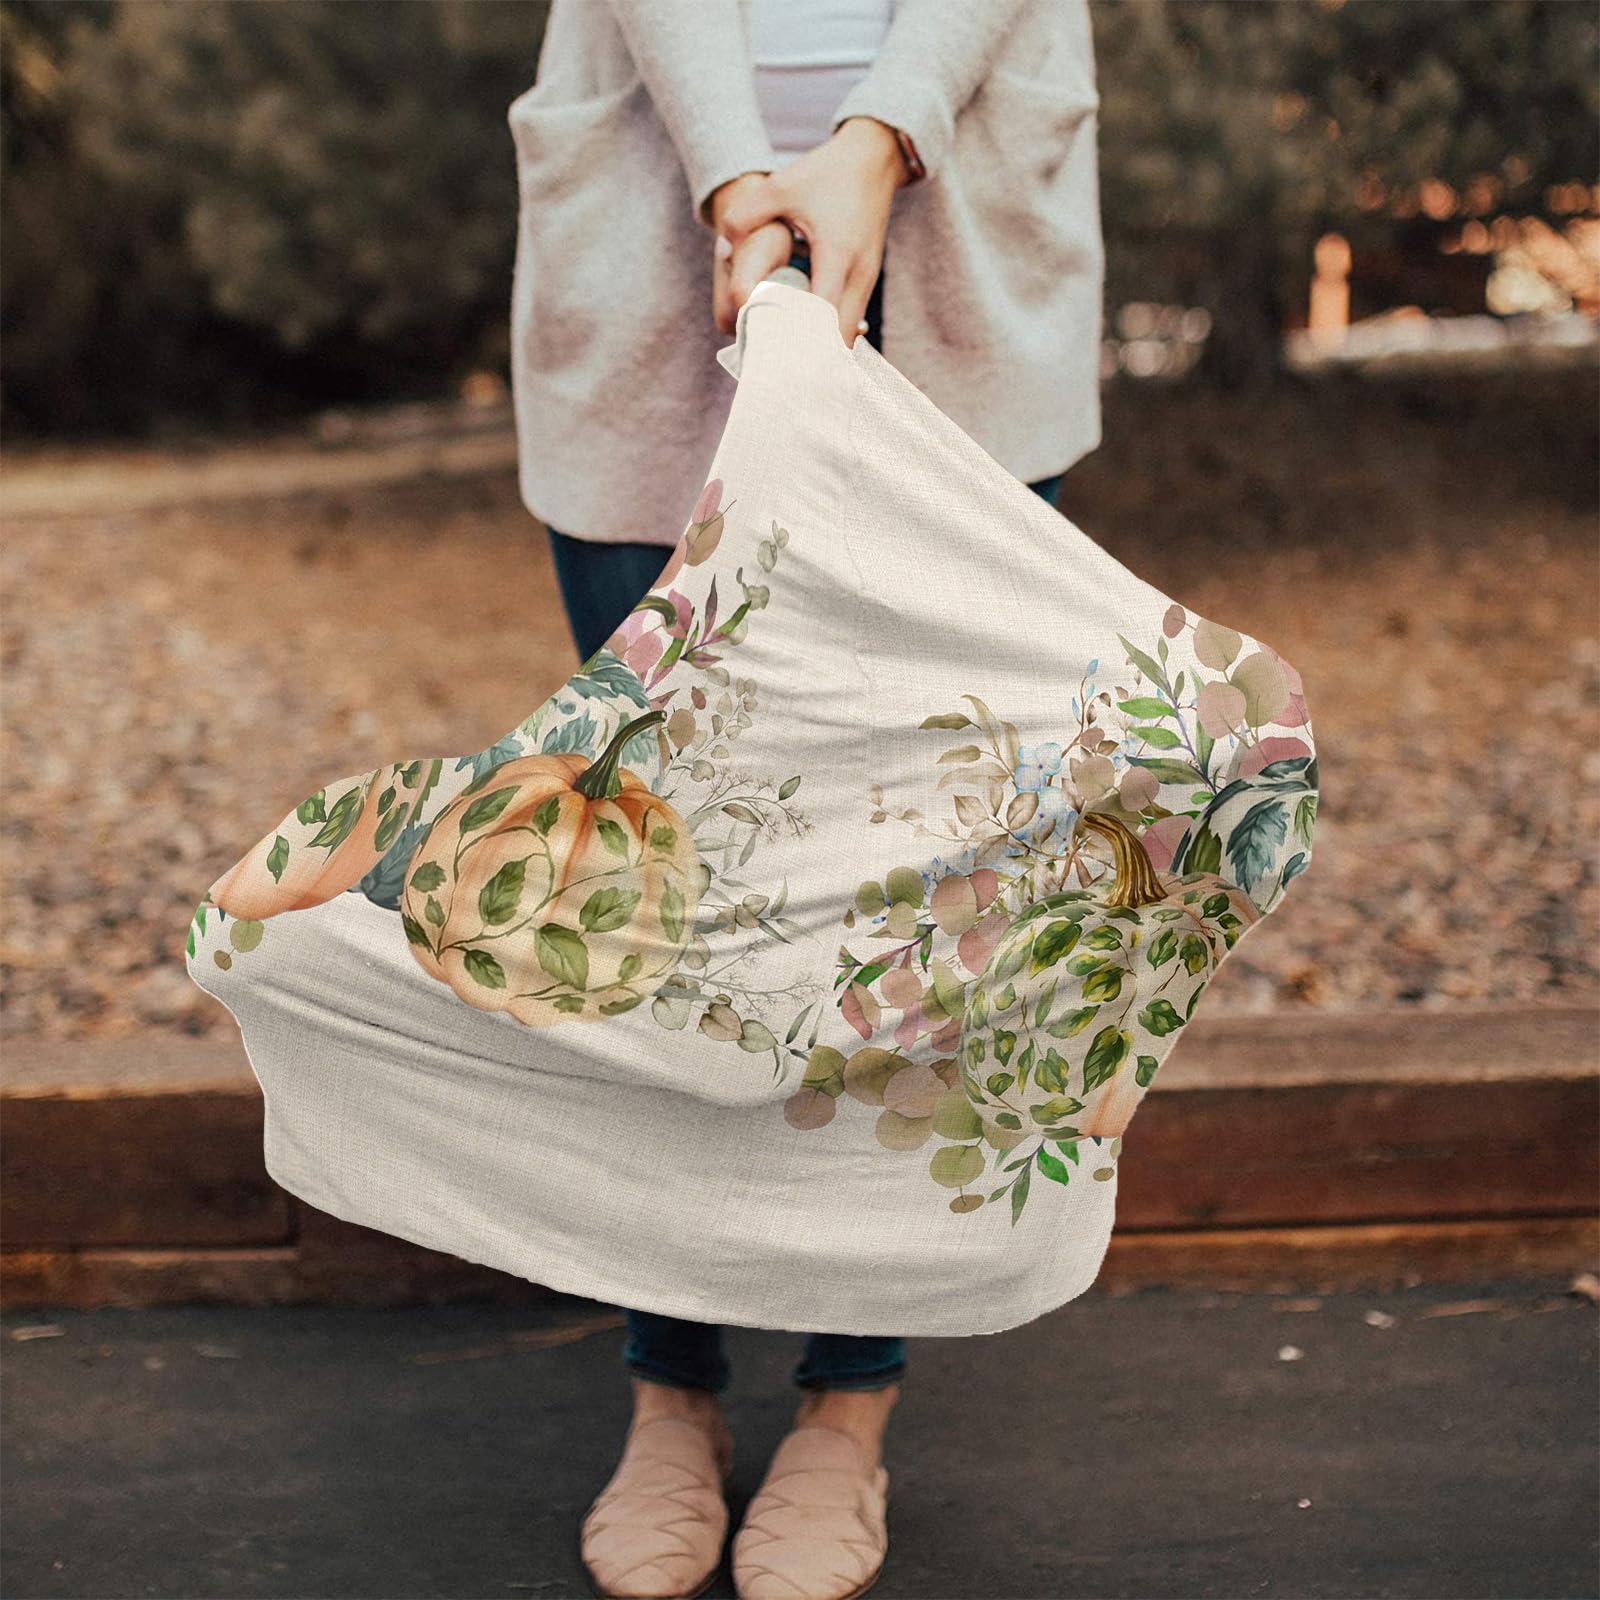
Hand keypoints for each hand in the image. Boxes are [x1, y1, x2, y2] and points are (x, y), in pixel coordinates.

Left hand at [713, 118, 908, 345]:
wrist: (874, 158)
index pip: (822, 318)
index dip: (799, 342)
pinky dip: (829, 332)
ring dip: (820, 346)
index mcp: (837, 255)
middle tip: (776, 365)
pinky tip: (803, 334)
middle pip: (839, 340)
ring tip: (786, 354)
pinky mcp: (867, 280)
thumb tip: (722, 249)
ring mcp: (867, 280)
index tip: (773, 355)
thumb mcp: (781, 186)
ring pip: (847, 334)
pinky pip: (849, 319)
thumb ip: (745, 216)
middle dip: (811, 357)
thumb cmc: (827, 173)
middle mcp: (858, 275)